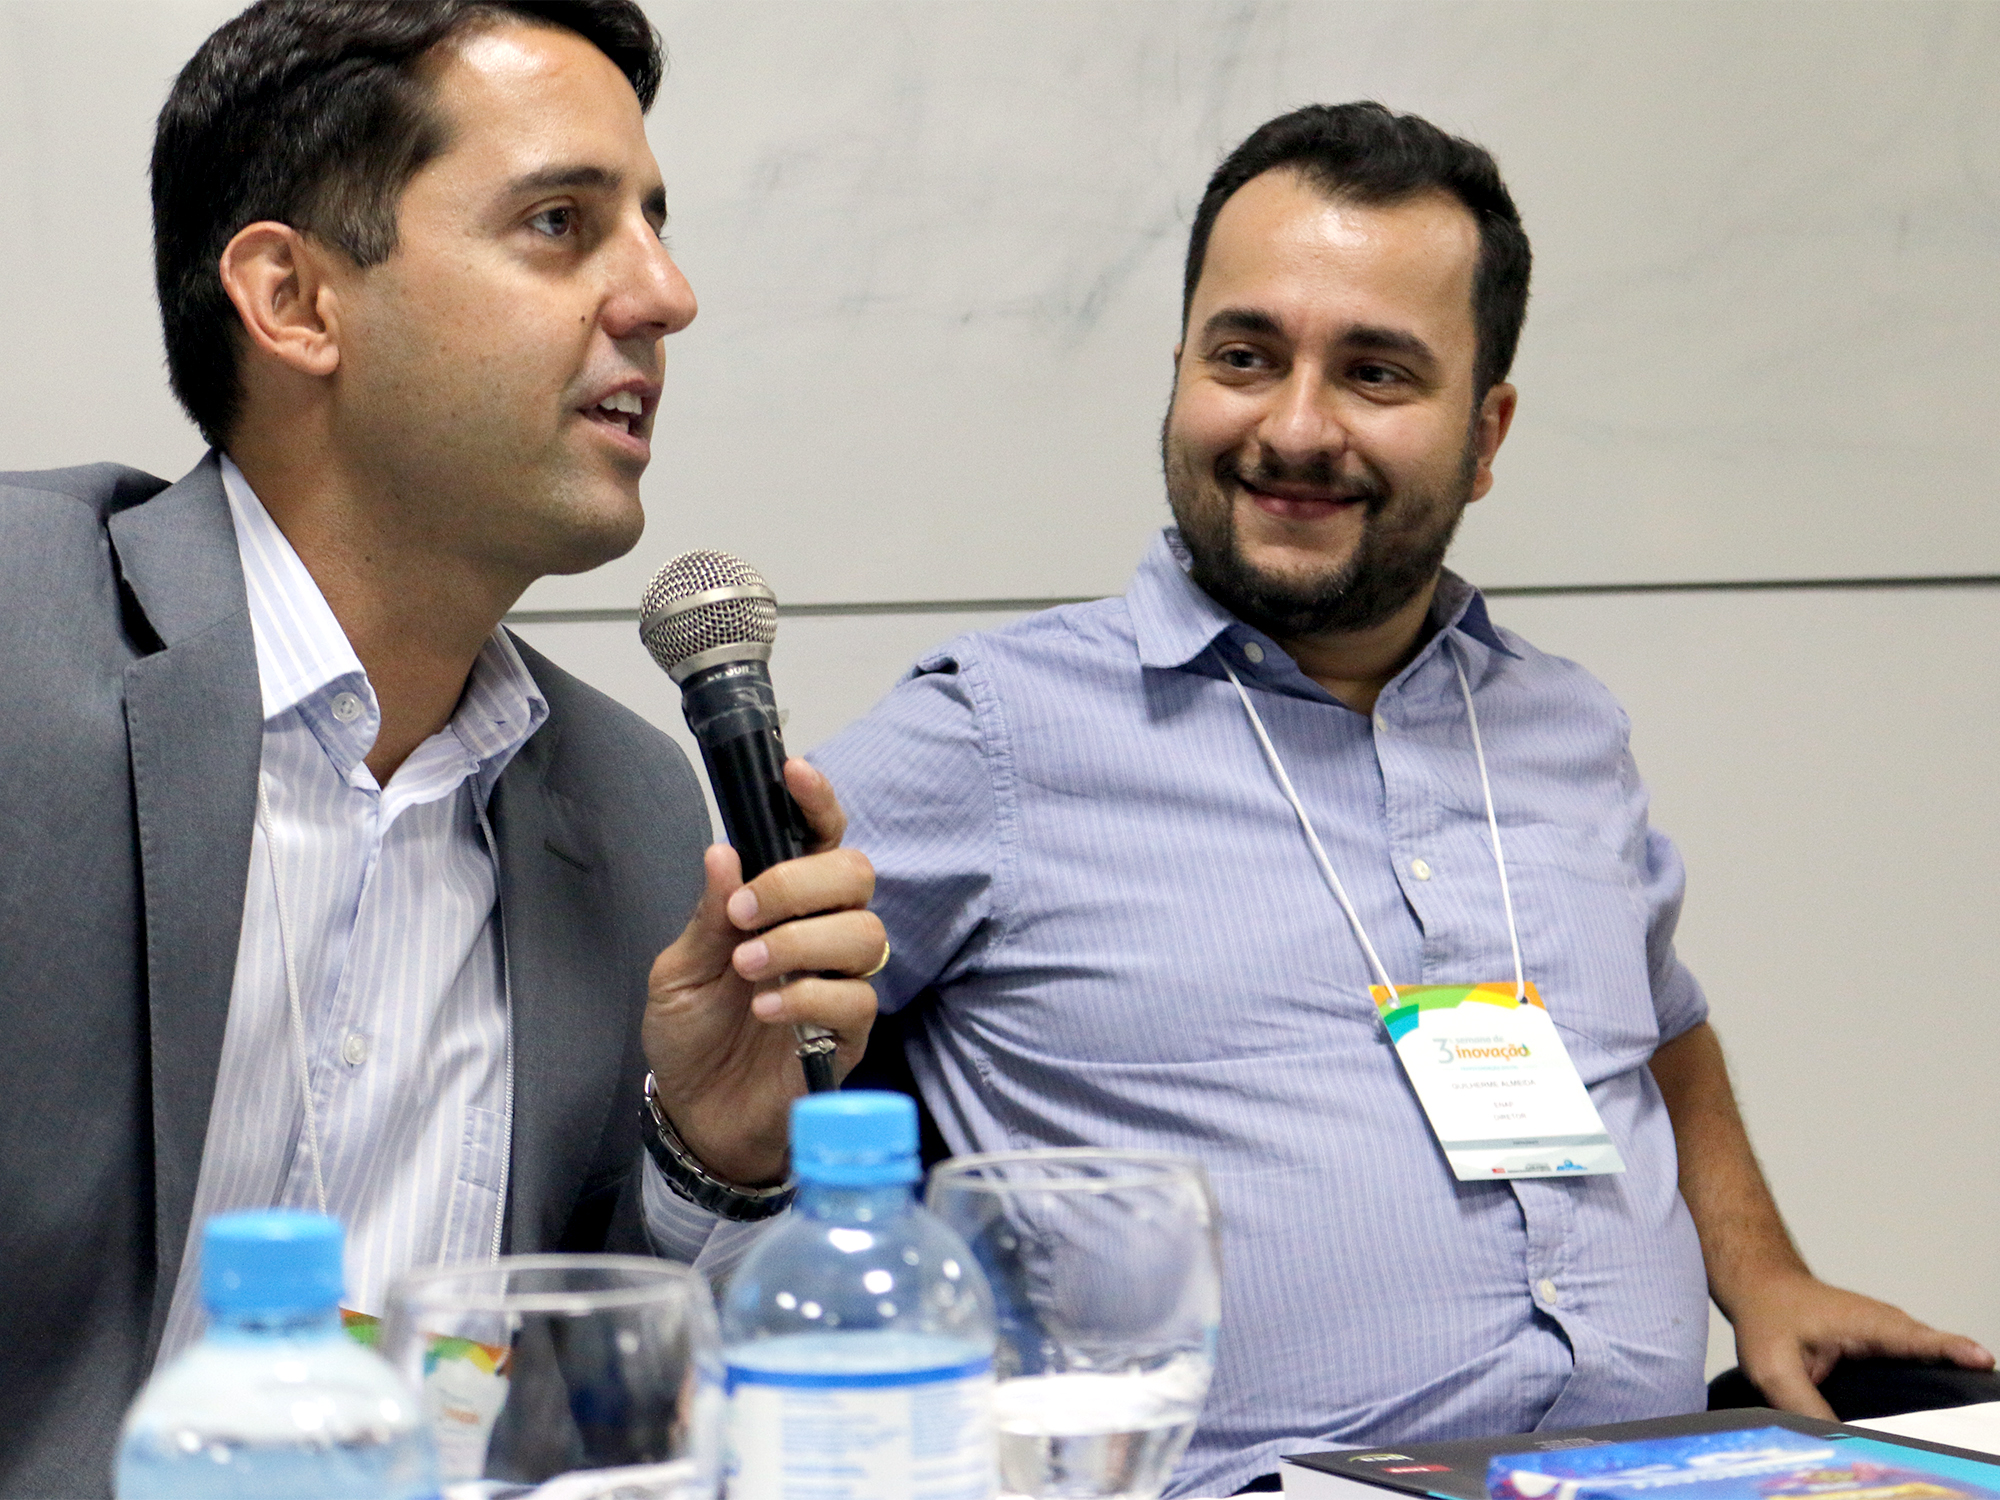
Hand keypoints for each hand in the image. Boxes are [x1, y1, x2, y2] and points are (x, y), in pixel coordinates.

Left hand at [642, 759, 885, 1186]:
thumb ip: (708, 915)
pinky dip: (809, 995)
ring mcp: (841, 981)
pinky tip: (766, 1010)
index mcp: (782, 903)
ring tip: (748, 968)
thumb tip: (724, 852)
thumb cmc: (692, 1036)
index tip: (795, 772)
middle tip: (747, 913)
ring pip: (865, 932)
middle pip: (855, 875)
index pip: (818, 838)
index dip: (817, 802)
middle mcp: (820, 932)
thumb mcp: (679, 970)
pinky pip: (857, 998)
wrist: (698, 1115)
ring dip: (802, 941)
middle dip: (801, 883)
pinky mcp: (850, 1032)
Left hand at [1730, 1269, 1994, 1417]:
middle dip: (1959, 1386)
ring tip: (1959, 1425)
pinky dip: (1929, 1386)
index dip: (1953, 1353)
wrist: (1760, 1286)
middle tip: (1976, 1418)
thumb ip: (1805, 1407)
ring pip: (1931, 1364)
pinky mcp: (1887, 1346)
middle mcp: (1889, 1327)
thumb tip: (1841, 1445)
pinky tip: (1932, 1419)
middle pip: (1939, 1359)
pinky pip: (1918, 1367)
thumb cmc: (1767, 1317)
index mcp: (1869, 1326)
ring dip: (1948, 1389)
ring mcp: (1892, 1335)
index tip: (1983, 1362)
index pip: (1920, 1341)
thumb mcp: (1773, 1368)